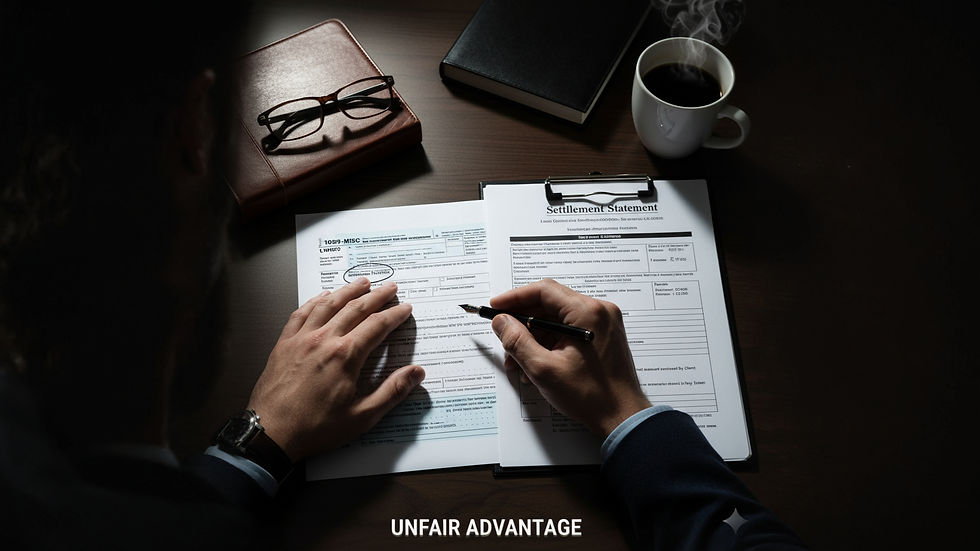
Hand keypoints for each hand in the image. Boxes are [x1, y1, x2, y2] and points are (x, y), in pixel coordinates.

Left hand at [247, 277, 424, 460]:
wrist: (271, 434)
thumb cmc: (315, 428)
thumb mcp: (362, 417)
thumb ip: (392, 392)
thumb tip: (416, 373)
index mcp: (345, 356)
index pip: (377, 325)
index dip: (394, 314)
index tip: (405, 308)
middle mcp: (324, 340)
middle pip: (355, 308)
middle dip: (376, 296)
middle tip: (390, 287)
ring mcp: (302, 339)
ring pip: (329, 304)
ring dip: (348, 291)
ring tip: (362, 282)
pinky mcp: (284, 343)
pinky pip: (302, 313)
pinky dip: (315, 300)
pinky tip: (323, 296)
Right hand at [490, 279, 650, 438]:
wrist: (622, 417)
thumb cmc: (593, 397)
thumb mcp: (544, 370)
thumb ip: (518, 341)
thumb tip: (501, 322)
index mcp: (587, 313)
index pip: (544, 291)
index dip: (515, 298)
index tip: (497, 307)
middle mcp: (599, 312)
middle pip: (550, 304)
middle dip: (523, 322)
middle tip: (503, 336)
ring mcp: (603, 324)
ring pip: (558, 319)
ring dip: (535, 336)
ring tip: (518, 360)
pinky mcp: (602, 336)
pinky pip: (569, 330)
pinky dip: (550, 342)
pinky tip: (537, 362)